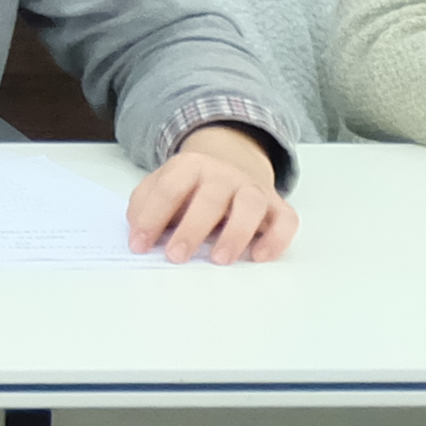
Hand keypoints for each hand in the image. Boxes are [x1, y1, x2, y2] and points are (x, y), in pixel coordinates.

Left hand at [128, 125, 296, 263]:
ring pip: (251, 204)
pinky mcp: (278, 206)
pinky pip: (286, 220)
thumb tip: (138, 232)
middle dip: (191, 229)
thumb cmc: (190, 188)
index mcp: (190, 166)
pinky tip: (259, 257)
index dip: (152, 218)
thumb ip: (145, 204)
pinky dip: (276, 239)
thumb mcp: (162, 187)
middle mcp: (224, 174)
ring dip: (235, 233)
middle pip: (210, 198)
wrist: (231, 167)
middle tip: (176, 256)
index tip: (139, 246)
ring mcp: (253, 188)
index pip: (169, 189)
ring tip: (219, 259)